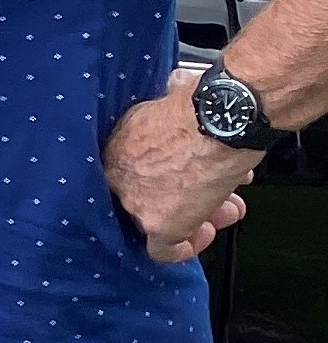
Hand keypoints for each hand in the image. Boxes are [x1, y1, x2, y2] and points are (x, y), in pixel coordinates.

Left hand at [102, 66, 256, 262]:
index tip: (174, 177)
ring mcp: (136, 203)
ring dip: (200, 213)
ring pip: (162, 220)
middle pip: (149, 195)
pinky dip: (187, 247)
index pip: (128, 173)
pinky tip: (206, 233)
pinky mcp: (160, 225)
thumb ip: (166, 111)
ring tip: (227, 205)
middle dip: (185, 194)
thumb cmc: (201, 104)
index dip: (158, 176)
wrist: (218, 120)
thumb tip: (176, 92)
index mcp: (115, 147)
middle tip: (209, 192)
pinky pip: (164, 250)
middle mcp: (118, 177)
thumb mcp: (166, 99)